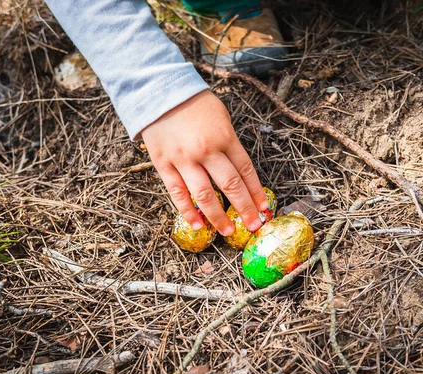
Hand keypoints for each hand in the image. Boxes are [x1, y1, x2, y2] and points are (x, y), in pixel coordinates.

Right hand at [140, 90, 267, 235]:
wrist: (159, 90)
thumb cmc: (194, 103)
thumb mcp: (221, 117)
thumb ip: (229, 144)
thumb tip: (238, 173)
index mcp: (225, 138)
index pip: (246, 171)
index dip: (256, 192)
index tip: (263, 208)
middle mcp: (207, 151)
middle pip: (230, 186)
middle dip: (244, 209)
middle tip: (253, 226)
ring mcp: (184, 159)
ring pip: (205, 195)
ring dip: (219, 217)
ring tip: (228, 232)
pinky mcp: (164, 164)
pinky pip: (178, 193)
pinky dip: (188, 211)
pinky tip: (198, 225)